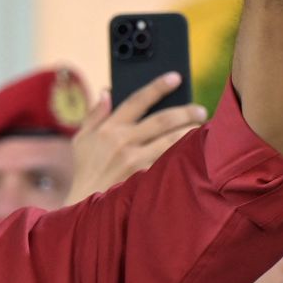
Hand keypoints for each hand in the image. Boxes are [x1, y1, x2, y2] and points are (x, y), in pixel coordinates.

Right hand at [64, 73, 206, 202]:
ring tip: (202, 128)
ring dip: (190, 133)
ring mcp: (134, 161)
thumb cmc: (84, 170)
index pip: (137, 100)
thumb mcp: (80, 140)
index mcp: (108, 128)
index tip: (175, 77)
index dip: (158, 86)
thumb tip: (105, 93)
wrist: (85, 204)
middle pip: (162, 120)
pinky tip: (195, 152)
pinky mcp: (144, 178)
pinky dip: (183, 155)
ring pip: (170, 141)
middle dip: (185, 111)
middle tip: (200, 109)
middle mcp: (123, 141)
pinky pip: (169, 162)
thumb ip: (94, 115)